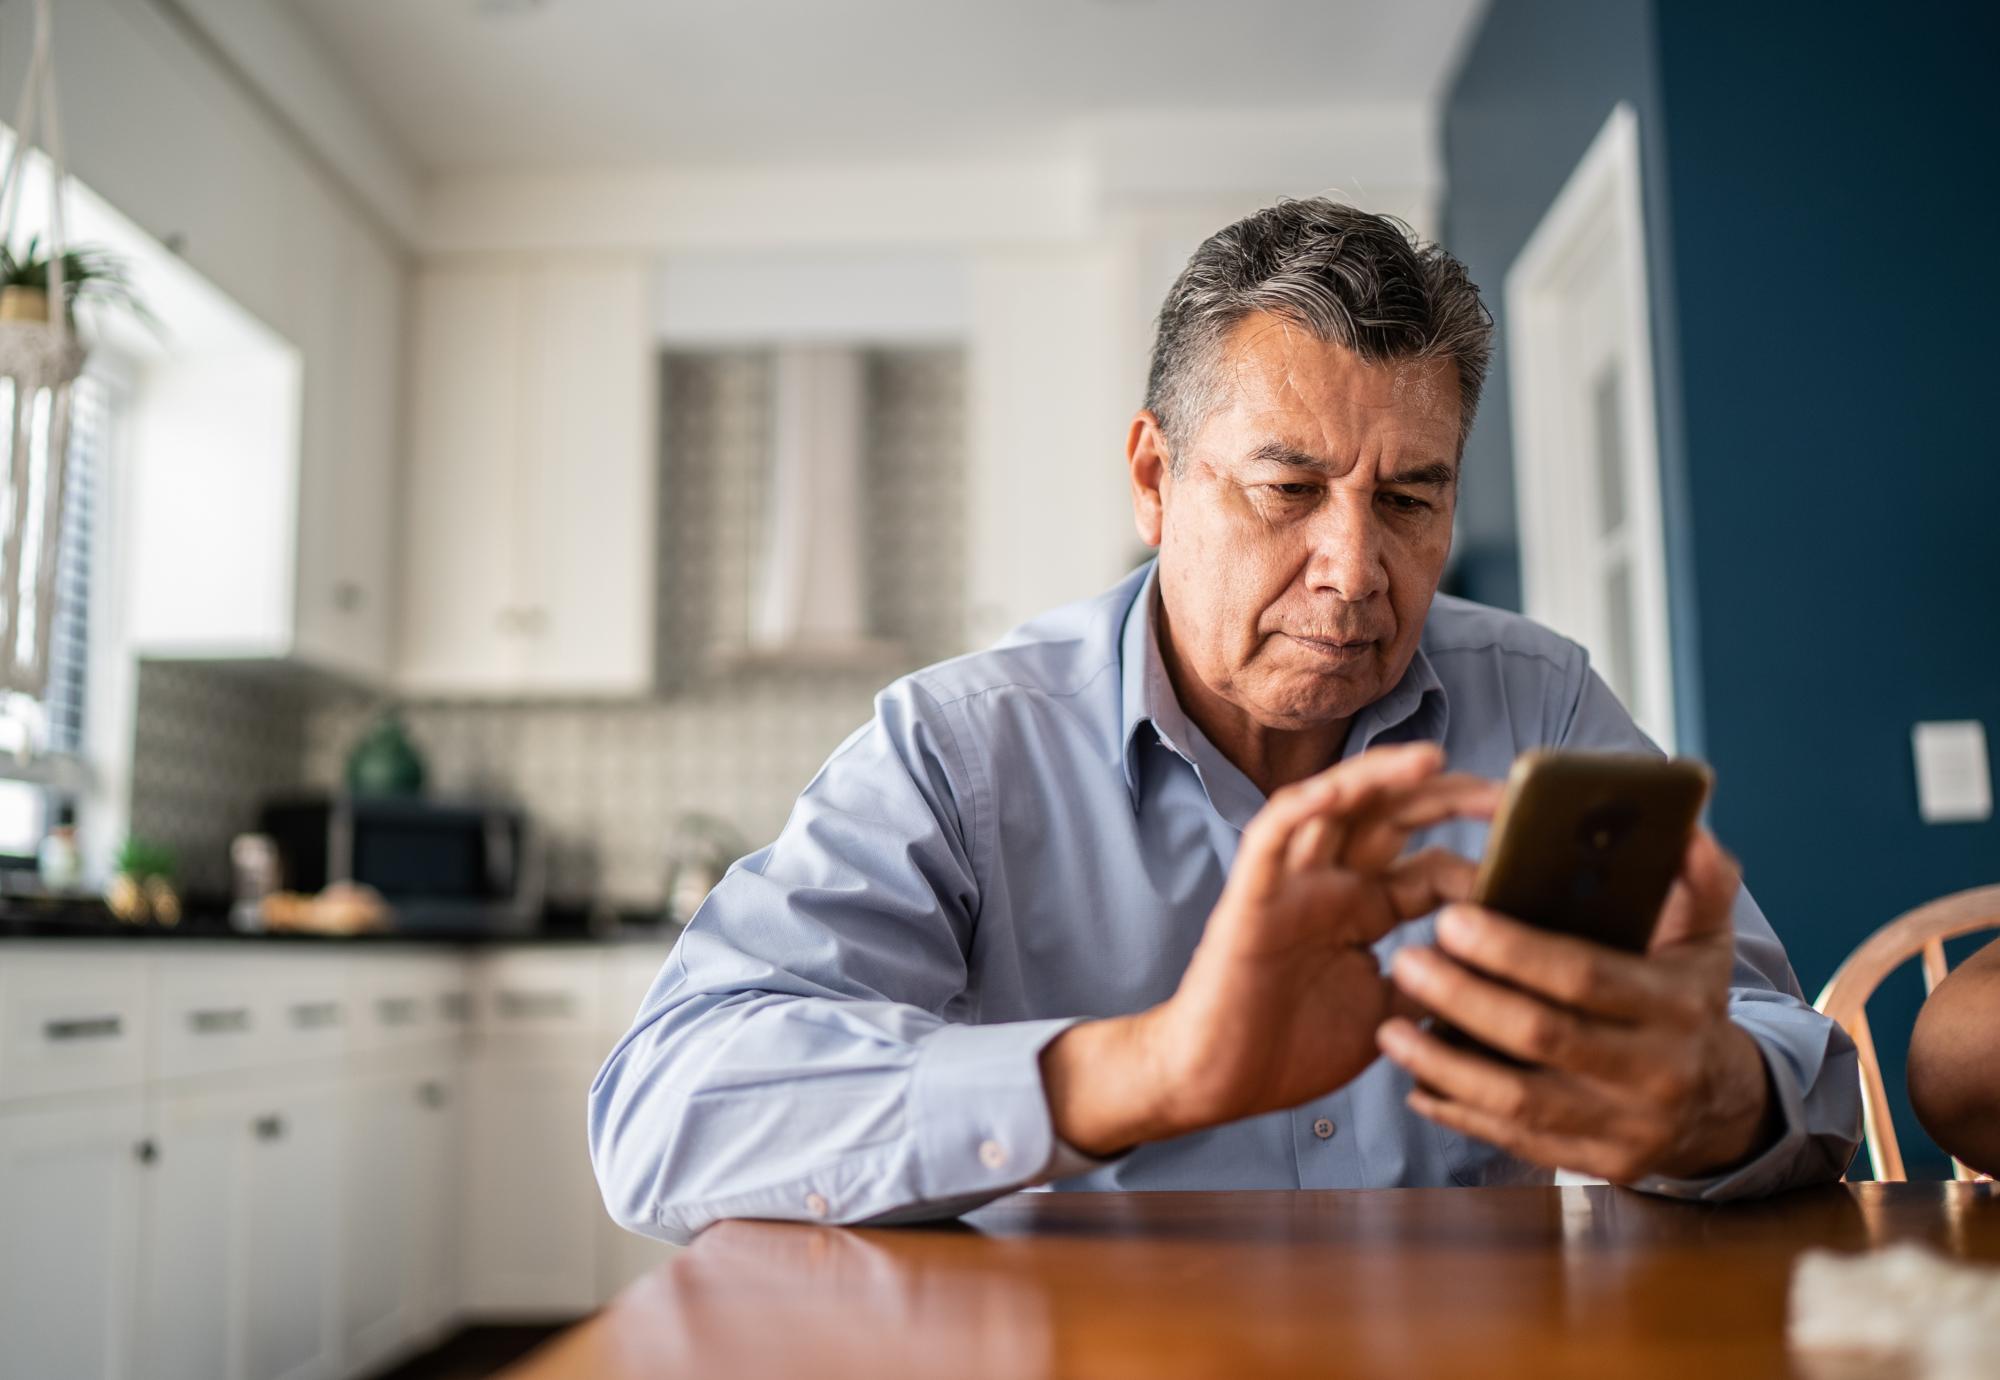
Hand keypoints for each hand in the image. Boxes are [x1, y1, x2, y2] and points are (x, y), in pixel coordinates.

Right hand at [1041, 742, 1499, 1155]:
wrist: (1217, 1085)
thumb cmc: (1291, 1050)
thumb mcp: (1388, 1016)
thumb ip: (1431, 983)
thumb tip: (1500, 970)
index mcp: (1365, 910)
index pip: (1432, 866)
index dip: (1480, 861)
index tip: (1532, 865)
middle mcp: (1332, 884)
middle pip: (1392, 817)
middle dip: (1447, 798)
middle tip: (1505, 795)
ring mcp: (1292, 885)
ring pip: (1335, 806)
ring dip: (1381, 778)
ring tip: (1434, 759)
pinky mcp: (1252, 896)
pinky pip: (1273, 835)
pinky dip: (1304, 805)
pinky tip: (1341, 788)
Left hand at [1376, 827, 1776, 1182]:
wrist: (1722, 1106)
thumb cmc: (1689, 1001)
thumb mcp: (1706, 938)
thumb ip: (1699, 879)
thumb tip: (1685, 827)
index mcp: (1675, 1005)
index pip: (1585, 975)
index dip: (1513, 950)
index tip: (1450, 918)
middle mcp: (1655, 1070)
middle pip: (1542, 1036)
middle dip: (1464, 998)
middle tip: (1405, 961)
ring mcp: (1626, 1125)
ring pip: (1520, 1100)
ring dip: (1444, 1065)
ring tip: (1389, 1029)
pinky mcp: (1598, 1162)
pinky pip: (1516, 1141)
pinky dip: (1460, 1112)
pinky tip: (1414, 1084)